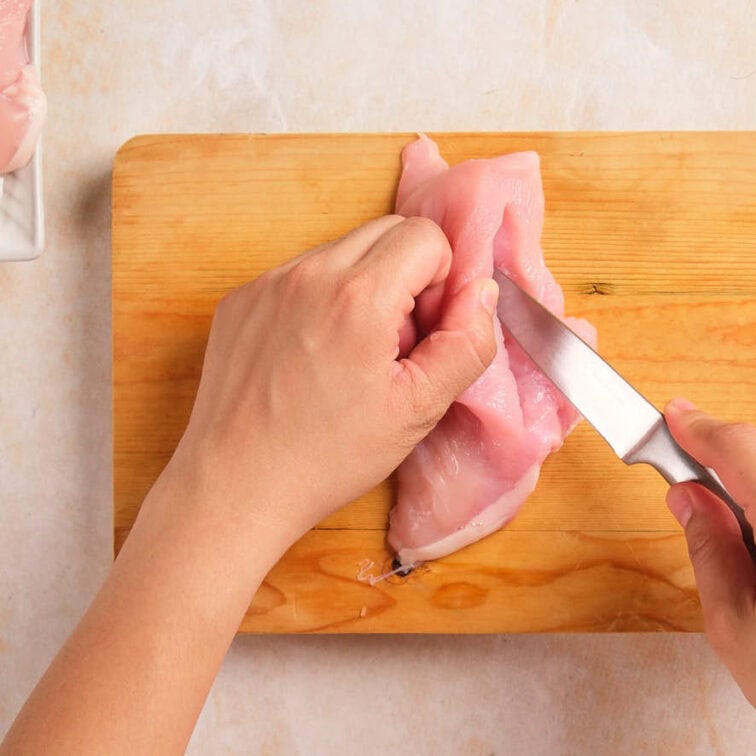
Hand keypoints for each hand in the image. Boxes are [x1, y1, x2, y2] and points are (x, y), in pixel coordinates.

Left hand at [159, 214, 497, 560]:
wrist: (236, 486)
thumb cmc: (327, 456)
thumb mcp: (419, 410)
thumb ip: (466, 344)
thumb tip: (482, 293)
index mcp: (358, 296)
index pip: (425, 236)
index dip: (440, 282)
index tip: (423, 333)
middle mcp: (307, 274)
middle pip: (386, 231)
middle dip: (407, 276)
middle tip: (396, 342)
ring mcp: (267, 283)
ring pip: (343, 251)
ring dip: (364, 288)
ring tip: (352, 355)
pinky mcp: (241, 300)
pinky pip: (301, 275)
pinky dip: (321, 301)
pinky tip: (313, 359)